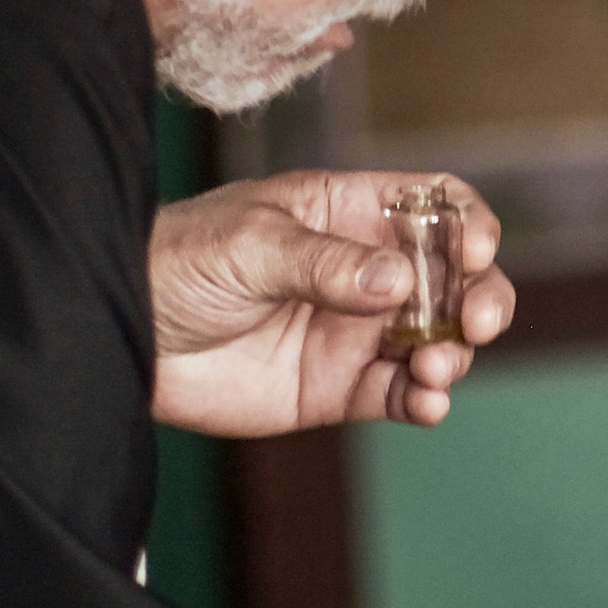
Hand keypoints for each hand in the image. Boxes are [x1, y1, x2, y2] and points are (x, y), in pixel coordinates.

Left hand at [148, 171, 513, 436]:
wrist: (124, 333)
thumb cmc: (178, 261)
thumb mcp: (252, 244)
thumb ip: (325, 263)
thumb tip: (398, 283)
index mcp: (347, 212)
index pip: (433, 204)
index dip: (468, 222)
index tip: (476, 251)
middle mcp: (363, 269)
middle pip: (453, 276)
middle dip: (483, 296)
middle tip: (480, 322)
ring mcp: (354, 330)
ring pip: (438, 338)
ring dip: (455, 353)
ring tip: (432, 369)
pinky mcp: (337, 388)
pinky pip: (399, 394)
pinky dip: (425, 401)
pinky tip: (425, 403)